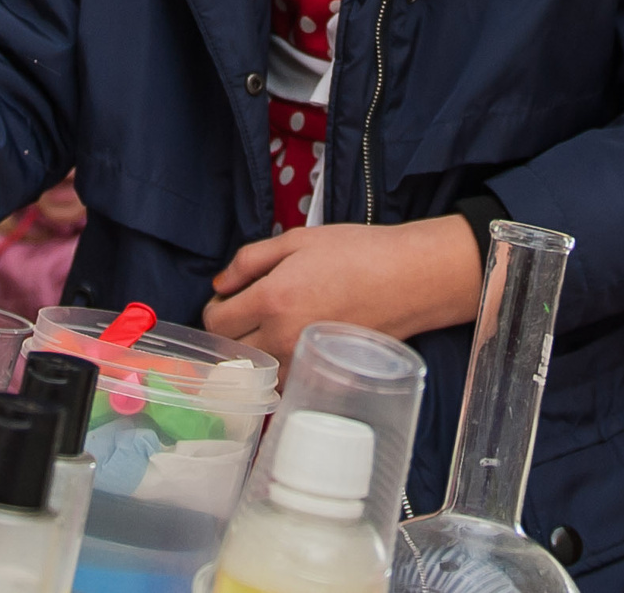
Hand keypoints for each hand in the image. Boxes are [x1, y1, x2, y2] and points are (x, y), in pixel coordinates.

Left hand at [203, 218, 481, 361]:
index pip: (216, 321)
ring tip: (267, 330)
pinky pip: (283, 382)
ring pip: (255, 373)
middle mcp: (282, 336)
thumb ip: (249, 261)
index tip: (229, 300)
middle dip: (229, 332)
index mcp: (271, 299)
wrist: (407, 279)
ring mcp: (303, 360)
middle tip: (245, 314)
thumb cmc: (356, 253)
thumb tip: (220, 285)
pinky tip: (289, 347)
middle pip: (230, 351)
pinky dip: (276, 370)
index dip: (215, 309)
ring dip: (252, 355)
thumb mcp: (296, 240)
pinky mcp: (322, 372)